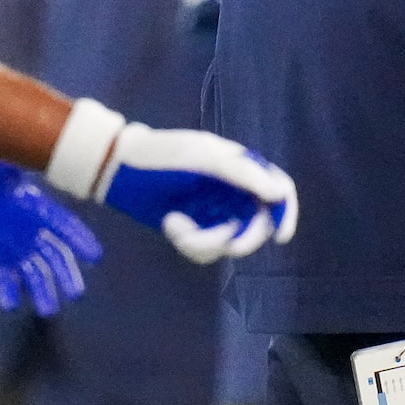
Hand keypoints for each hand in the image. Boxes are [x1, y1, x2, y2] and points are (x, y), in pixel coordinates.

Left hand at [0, 149, 102, 315]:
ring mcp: (14, 248)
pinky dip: (8, 291)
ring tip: (47, 310)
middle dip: (66, 274)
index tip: (94, 255)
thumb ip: (8, 169)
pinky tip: (9, 303)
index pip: (64, 225)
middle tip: (76, 293)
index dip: (79, 239)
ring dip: (42, 291)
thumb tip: (17, 159)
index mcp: (37, 209)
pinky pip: (5, 279)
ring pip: (34, 273)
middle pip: (55, 256)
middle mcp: (31, 231)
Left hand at [49, 99, 297, 262]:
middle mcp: (233, 193)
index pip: (278, 190)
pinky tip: (170, 223)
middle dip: (242, 238)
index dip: (285, 212)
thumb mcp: (203, 157)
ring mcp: (214, 213)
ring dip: (205, 241)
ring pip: (229, 242)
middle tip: (226, 242)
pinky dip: (189, 242)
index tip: (279, 235)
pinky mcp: (195, 230)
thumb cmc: (163, 154)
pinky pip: (205, 250)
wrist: (120, 168)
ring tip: (176, 226)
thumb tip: (278, 193)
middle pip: (257, 225)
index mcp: (241, 168)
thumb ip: (242, 173)